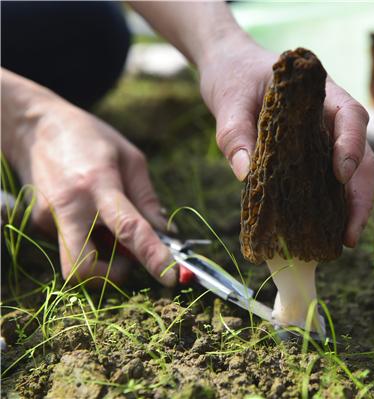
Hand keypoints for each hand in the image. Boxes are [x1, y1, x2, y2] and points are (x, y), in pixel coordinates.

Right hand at [7, 90, 175, 286]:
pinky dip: (91, 239)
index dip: (153, 256)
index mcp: (98, 184)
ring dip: (103, 253)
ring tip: (108, 221)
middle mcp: (69, 206)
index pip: (129, 229)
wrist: (34, 127)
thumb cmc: (90, 137)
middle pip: (83, 268)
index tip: (172, 277)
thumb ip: (147, 198)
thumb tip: (167, 233)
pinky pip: (73, 244)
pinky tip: (90, 213)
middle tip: (129, 259)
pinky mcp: (39, 224)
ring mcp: (48, 218)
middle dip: (111, 276)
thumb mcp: (130, 158)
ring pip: (79, 258)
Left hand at [199, 36, 373, 246]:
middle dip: (361, 196)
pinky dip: (331, 208)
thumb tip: (245, 173)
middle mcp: (331, 120)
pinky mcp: (311, 159)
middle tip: (350, 234)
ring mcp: (324, 141)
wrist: (230, 69)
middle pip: (362, 156)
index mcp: (321, 95)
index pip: (351, 116)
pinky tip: (324, 232)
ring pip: (352, 175)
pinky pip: (328, 184)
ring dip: (351, 209)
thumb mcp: (229, 99)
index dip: (353, 145)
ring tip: (343, 242)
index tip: (342, 174)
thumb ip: (235, 131)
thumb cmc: (235, 75)